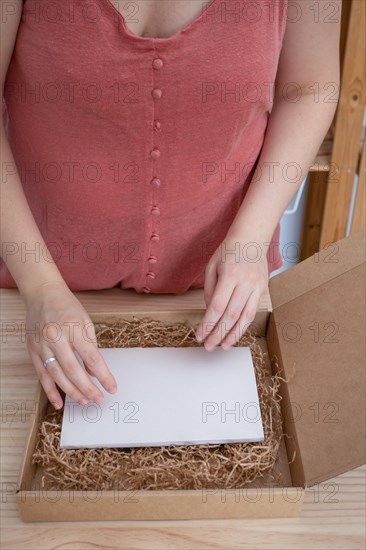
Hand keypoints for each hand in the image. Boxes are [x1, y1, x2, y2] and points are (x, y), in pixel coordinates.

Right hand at [24, 281, 116, 409]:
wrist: (43, 294)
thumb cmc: (67, 307)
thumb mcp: (86, 322)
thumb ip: (90, 347)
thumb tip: (94, 372)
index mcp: (74, 328)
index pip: (92, 358)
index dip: (103, 376)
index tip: (112, 388)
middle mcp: (56, 338)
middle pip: (73, 370)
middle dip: (88, 388)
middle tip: (99, 399)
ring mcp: (42, 345)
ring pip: (57, 375)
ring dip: (71, 392)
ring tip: (84, 402)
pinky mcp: (32, 351)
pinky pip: (42, 376)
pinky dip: (50, 391)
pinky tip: (59, 403)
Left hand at [195, 234, 268, 350]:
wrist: (252, 239)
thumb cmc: (228, 251)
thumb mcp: (212, 266)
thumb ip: (209, 290)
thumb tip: (209, 313)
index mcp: (230, 275)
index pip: (217, 307)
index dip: (208, 324)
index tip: (199, 335)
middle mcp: (246, 282)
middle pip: (230, 315)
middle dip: (218, 334)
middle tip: (208, 346)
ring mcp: (257, 287)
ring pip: (245, 318)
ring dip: (233, 335)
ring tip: (223, 346)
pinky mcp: (263, 290)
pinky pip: (253, 312)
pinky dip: (244, 326)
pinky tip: (235, 334)